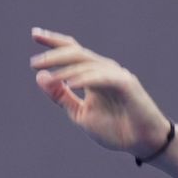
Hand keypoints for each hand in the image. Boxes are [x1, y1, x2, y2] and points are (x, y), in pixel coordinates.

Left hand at [30, 27, 170, 158]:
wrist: (143, 143)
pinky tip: (69, 83)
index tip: (35, 34)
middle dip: (54, 55)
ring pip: (87, 64)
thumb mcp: (80, 114)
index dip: (54, 42)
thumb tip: (40, 76)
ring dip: (65, 68)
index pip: (72, 52)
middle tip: (34, 62)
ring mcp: (116, 75)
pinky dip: (85, 78)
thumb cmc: (116, 129)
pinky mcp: (126, 84)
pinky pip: (102, 77)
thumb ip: (61, 96)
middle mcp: (104, 70)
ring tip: (47, 75)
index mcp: (93, 75)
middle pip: (77, 53)